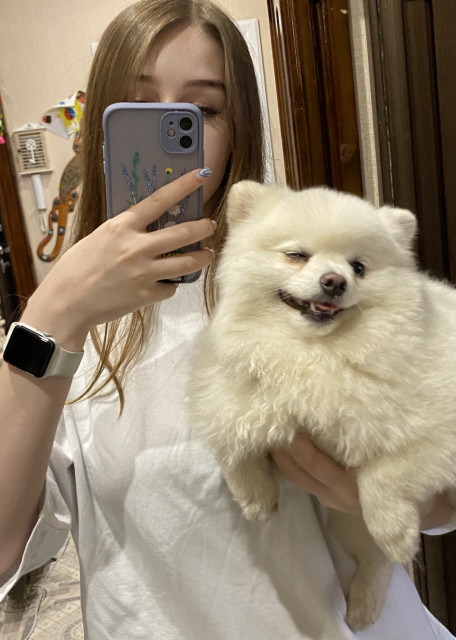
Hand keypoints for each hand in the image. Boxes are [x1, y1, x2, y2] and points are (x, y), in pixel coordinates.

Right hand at [23, 169, 215, 349]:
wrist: (67, 302)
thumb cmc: (76, 268)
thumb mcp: (99, 238)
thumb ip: (124, 231)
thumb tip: (146, 226)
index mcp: (122, 227)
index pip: (160, 200)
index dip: (184, 186)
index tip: (201, 175)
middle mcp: (137, 247)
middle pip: (183, 233)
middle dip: (203, 227)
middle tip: (209, 225)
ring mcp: (144, 272)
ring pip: (187, 263)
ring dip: (202, 257)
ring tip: (207, 255)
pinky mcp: (147, 295)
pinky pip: (170, 288)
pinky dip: (170, 285)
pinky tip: (166, 284)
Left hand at [273, 435, 455, 530]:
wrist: (420, 508)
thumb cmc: (407, 475)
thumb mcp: (391, 461)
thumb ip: (367, 447)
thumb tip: (343, 415)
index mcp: (353, 488)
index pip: (318, 467)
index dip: (301, 448)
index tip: (289, 424)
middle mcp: (336, 495)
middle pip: (299, 472)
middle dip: (282, 449)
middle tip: (270, 421)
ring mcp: (329, 498)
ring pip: (296, 477)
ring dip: (281, 455)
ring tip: (269, 429)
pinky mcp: (326, 496)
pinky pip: (302, 479)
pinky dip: (290, 462)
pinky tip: (282, 442)